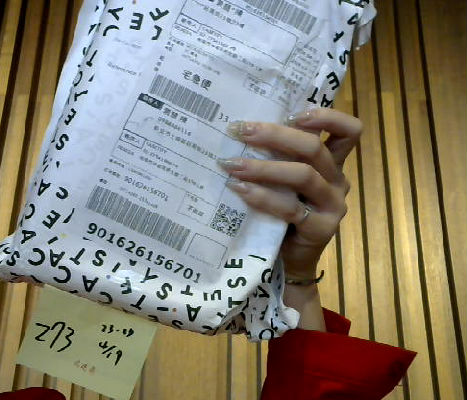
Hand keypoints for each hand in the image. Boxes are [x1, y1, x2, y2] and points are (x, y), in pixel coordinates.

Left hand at [218, 108, 362, 279]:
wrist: (291, 257)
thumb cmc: (285, 214)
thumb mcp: (286, 182)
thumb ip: (280, 160)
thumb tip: (244, 130)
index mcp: (332, 164)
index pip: (349, 132)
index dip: (328, 116)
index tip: (293, 114)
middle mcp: (338, 181)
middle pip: (314, 148)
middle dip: (276, 135)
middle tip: (242, 131)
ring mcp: (333, 206)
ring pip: (304, 175)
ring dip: (264, 167)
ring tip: (232, 164)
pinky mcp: (322, 229)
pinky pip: (290, 208)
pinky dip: (262, 196)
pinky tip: (239, 190)